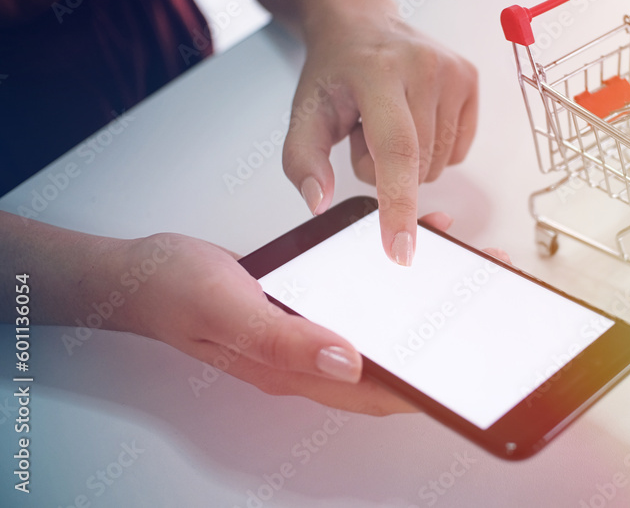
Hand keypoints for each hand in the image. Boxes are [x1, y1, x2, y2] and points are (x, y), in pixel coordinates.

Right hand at [115, 212, 508, 415]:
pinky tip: (406, 244)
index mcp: (296, 371)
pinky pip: (360, 298)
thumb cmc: (174, 292)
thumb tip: (348, 360)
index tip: (468, 372)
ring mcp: (308, 331)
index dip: (425, 388)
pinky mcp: (306, 305)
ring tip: (461, 268)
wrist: (139, 272)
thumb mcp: (228, 309)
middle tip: (483, 303)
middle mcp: (309, 357)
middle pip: (390, 360)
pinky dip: (389, 277)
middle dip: (440, 340)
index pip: (377, 393)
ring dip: (421, 305)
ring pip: (380, 328)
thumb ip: (285, 339)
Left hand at [281, 0, 477, 266]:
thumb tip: (319, 202)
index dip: (399, 204)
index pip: (397, 150)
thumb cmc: (335, 71)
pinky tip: (413, 119)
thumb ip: (302, 161)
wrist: (361, 23)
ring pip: (439, 164)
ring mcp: (453, 72)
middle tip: (365, 133)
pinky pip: (458, 151)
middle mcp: (424, 67)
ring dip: (410, 161)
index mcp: (379, 73)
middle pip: (417, 165)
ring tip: (388, 122)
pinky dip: (433, 150)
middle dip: (386, 170)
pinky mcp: (470, 80)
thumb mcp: (305, 112)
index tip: (402, 250)